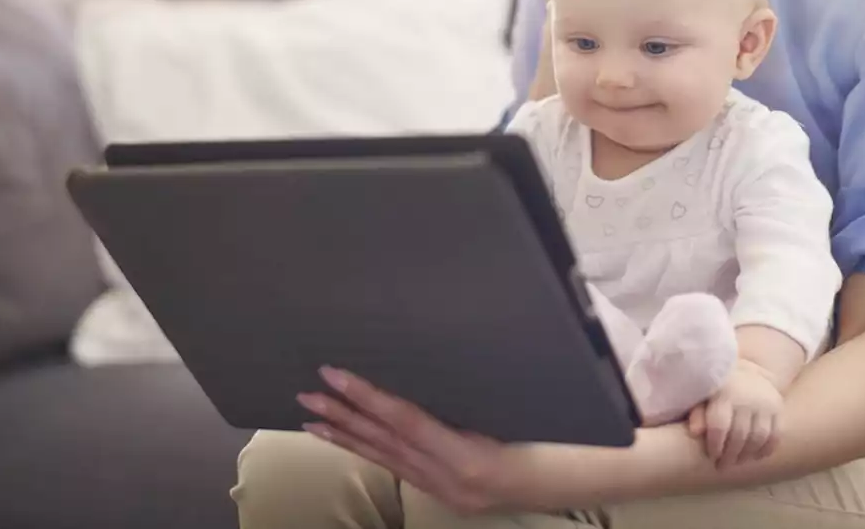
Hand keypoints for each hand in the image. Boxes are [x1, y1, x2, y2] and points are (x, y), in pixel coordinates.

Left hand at [297, 367, 533, 515]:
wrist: (556, 484)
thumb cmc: (542, 439)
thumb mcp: (506, 413)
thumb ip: (461, 403)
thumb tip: (417, 370)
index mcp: (466, 456)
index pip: (404, 421)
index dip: (366, 396)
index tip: (334, 375)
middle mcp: (447, 477)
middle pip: (386, 442)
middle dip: (343, 418)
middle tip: (307, 396)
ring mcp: (442, 490)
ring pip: (385, 459)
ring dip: (347, 438)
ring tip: (311, 421)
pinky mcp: (439, 494)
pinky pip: (395, 469)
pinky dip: (369, 453)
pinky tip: (349, 442)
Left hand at [687, 360, 782, 468]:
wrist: (747, 370)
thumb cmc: (719, 388)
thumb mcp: (704, 395)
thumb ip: (697, 412)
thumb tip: (694, 432)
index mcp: (725, 392)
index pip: (720, 424)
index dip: (715, 444)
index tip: (712, 457)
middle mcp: (747, 397)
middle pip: (740, 434)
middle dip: (730, 454)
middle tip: (723, 466)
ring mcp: (766, 403)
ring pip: (759, 436)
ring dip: (748, 454)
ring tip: (738, 462)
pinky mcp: (779, 408)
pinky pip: (776, 433)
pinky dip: (767, 449)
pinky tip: (757, 457)